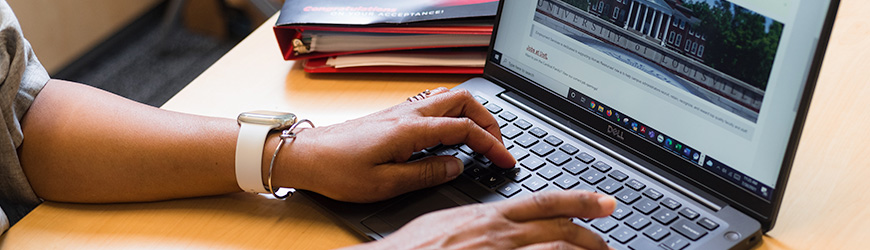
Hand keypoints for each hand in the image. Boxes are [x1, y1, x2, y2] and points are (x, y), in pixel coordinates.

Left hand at [275, 88, 515, 201]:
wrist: (305, 156)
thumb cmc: (337, 171)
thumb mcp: (385, 183)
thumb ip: (426, 174)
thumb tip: (457, 166)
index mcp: (411, 130)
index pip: (465, 129)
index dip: (492, 145)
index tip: (505, 161)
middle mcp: (408, 114)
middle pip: (463, 102)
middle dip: (489, 121)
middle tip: (499, 146)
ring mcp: (400, 112)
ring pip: (448, 99)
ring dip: (471, 115)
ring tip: (482, 139)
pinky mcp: (392, 117)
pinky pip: (433, 106)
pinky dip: (453, 116)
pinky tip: (452, 135)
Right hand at [354, 190, 615, 249]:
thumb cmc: (410, 249)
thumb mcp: (445, 222)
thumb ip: (475, 220)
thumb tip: (494, 219)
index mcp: (489, 217)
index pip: (545, 202)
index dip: (581, 201)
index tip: (606, 203)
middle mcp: (500, 236)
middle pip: (560, 230)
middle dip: (593, 237)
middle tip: (609, 244)